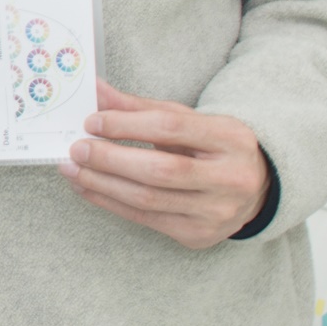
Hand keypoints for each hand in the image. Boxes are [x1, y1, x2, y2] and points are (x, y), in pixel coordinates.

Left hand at [59, 81, 269, 248]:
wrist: (254, 189)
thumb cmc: (212, 148)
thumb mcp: (187, 120)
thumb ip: (141, 108)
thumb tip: (95, 90)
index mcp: (230, 139)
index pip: (171, 128)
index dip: (127, 124)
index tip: (92, 122)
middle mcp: (230, 178)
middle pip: (160, 169)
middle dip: (110, 159)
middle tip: (77, 149)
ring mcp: (215, 211)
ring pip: (148, 199)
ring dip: (102, 184)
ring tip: (72, 169)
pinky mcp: (198, 235)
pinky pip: (145, 219)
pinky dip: (110, 202)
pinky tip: (88, 188)